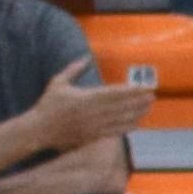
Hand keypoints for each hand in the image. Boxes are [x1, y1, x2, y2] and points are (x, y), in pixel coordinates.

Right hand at [24, 57, 154, 148]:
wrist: (39, 130)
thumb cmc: (48, 105)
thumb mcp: (58, 83)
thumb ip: (73, 70)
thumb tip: (86, 57)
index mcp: (86, 97)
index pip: (114, 93)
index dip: (132, 90)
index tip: (144, 86)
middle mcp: (93, 112)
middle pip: (122, 105)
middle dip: (139, 100)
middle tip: (153, 95)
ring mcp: (94, 125)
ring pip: (120, 118)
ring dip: (136, 112)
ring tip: (149, 106)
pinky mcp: (92, 136)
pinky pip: (114, 131)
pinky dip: (126, 127)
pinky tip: (137, 123)